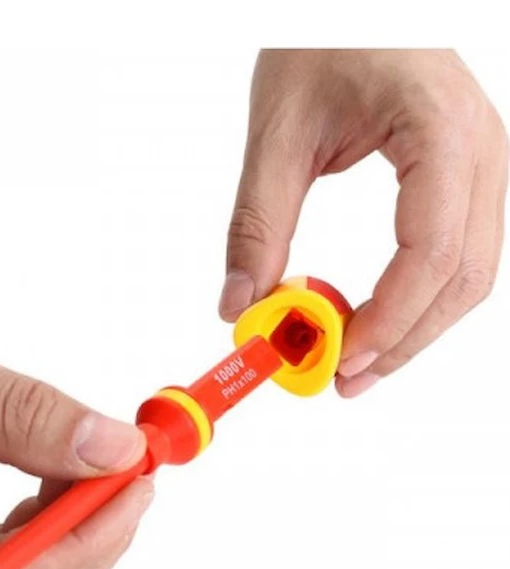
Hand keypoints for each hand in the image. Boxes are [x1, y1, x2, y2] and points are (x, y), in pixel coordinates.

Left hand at [219, 49, 507, 396]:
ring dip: (415, 326)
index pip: (431, 253)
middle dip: (405, 339)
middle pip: (463, 278)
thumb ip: (258, 222)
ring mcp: (480, 164)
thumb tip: (239, 303)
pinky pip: (457, 252)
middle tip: (345, 377)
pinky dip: (419, 296)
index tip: (339, 356)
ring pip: (469, 273)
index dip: (389, 319)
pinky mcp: (462, 176)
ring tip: (357, 359)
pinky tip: (377, 315)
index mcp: (441, 132)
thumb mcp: (277, 132)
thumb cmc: (323, 37)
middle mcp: (479, 151)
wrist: (353, 1)